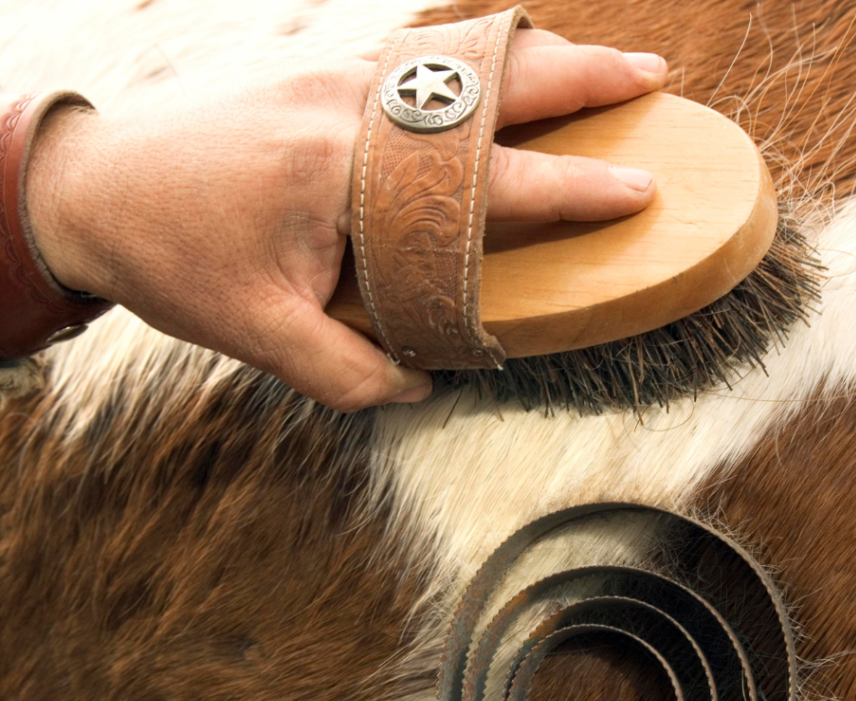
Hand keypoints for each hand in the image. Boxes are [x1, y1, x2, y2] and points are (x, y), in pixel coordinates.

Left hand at [24, 32, 666, 410]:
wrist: (91, 187)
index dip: (571, 190)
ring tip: (590, 63)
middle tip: (651, 76)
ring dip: (531, 53)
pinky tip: (492, 68)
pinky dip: (469, 53)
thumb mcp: (259, 338)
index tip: (640, 191)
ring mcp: (326, 64)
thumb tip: (423, 386)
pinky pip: (411, 45)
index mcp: (340, 167)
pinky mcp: (310, 58)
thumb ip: (350, 375)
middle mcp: (343, 97)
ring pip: (457, 46)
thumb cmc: (173, 260)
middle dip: (581, 73)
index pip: (486, 180)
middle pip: (489, 74)